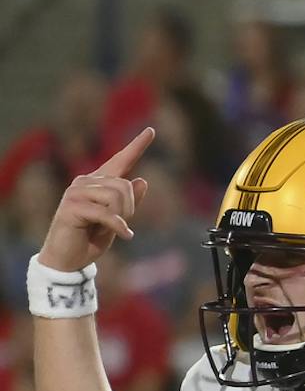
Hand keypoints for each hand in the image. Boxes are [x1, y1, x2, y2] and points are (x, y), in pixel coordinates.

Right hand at [39, 128, 153, 273]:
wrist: (68, 259)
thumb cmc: (91, 239)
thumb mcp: (117, 220)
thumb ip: (128, 202)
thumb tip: (142, 180)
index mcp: (98, 183)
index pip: (120, 161)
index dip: (137, 146)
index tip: (151, 131)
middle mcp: (85, 182)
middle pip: (125, 186)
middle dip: (130, 208)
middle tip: (119, 224)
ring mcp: (76, 192)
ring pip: (117, 197)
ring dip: (122, 217)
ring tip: (111, 228)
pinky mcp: (72, 207)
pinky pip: (107, 213)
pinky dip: (119, 227)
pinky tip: (125, 236)